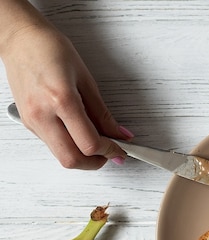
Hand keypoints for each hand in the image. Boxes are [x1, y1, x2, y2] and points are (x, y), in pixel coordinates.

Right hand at [0, 4, 129, 168]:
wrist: (20, 39)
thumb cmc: (50, 50)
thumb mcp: (86, 80)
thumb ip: (103, 113)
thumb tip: (119, 134)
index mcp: (61, 100)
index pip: (89, 143)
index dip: (110, 151)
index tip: (120, 149)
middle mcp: (42, 114)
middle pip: (71, 159)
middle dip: (95, 163)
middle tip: (109, 153)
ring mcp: (31, 120)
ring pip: (60, 156)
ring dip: (82, 156)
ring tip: (97, 142)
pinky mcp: (27, 122)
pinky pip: (52, 145)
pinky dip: (69, 146)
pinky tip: (79, 134)